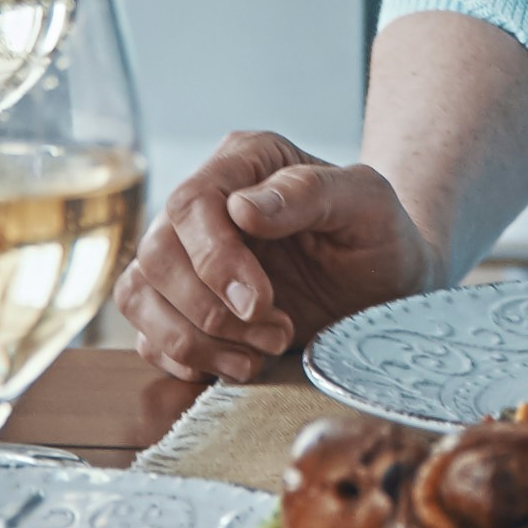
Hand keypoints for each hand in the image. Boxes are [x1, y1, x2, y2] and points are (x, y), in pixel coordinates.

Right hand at [120, 131, 435, 392]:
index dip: (214, 260)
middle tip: (277, 333)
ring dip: (194, 339)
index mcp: (244, 163)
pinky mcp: (182, 306)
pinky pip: (147, 335)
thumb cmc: (381, 238)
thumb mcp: (369, 205)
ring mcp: (186, 257)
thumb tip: (241, 209)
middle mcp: (204, 205)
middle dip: (210, 309)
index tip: (259, 303)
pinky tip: (240, 364)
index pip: (191, 203)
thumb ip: (310, 193)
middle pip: (156, 253)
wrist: (388, 290)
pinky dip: (185, 360)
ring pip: (139, 295)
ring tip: (260, 355)